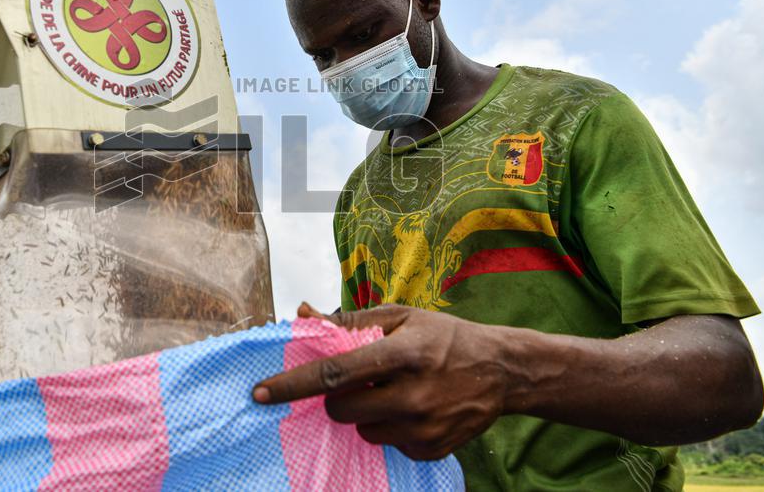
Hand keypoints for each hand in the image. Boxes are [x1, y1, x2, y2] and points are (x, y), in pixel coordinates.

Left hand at [252, 302, 506, 459]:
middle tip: (360, 380)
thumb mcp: (400, 317)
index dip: (292, 384)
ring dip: (364, 413)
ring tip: (392, 391)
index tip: (260, 393)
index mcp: (402, 352)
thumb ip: (348, 321)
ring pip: (362, 430)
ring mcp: (424, 426)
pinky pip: (388, 445)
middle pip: (341, 409)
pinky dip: (390, 428)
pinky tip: (413, 408)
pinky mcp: (432, 449)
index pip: (334, 373)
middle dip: (337, 396)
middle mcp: (413, 393)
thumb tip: (300, 314)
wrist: (503, 371)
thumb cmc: (443, 336)